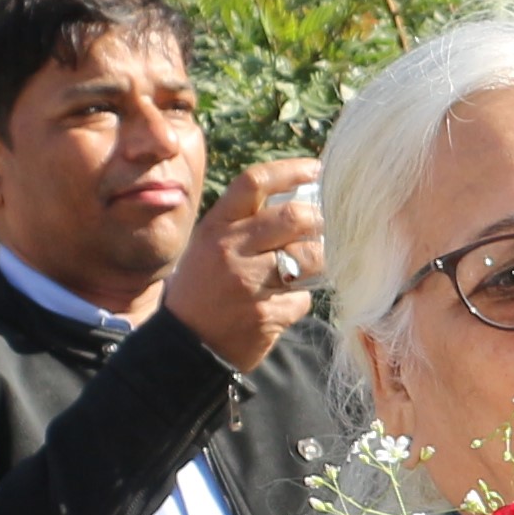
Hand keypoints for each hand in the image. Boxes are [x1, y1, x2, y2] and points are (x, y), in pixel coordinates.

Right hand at [161, 156, 323, 373]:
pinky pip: (304, 298)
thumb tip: (302, 202)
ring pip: (309, 257)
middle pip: (293, 216)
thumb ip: (246, 225)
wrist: (186, 345)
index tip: (317, 168)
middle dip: (319, 218)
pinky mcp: (267, 314)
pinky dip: (300, 300)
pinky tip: (283, 305)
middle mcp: (231, 249)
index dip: (291, 170)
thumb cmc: (204, 289)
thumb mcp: (209, 246)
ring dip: (319, 261)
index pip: (254, 182)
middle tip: (327, 225)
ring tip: (309, 267)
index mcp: (216, 226)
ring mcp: (249, 282)